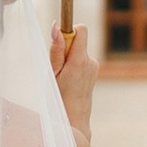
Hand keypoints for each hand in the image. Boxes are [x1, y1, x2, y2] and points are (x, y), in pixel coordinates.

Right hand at [49, 25, 97, 139]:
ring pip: (78, 51)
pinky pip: (81, 60)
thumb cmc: (59, 97)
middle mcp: (90, 61)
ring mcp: (94, 67)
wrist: (74, 118)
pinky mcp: (93, 71)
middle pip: (77, 40)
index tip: (59, 39)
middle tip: (57, 67)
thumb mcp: (53, 73)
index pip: (81, 30)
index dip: (69, 30)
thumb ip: (56, 49)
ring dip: (68, 59)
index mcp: (79, 61)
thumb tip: (56, 27)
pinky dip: (73, 65)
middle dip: (65, 48)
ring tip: (63, 77)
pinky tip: (70, 81)